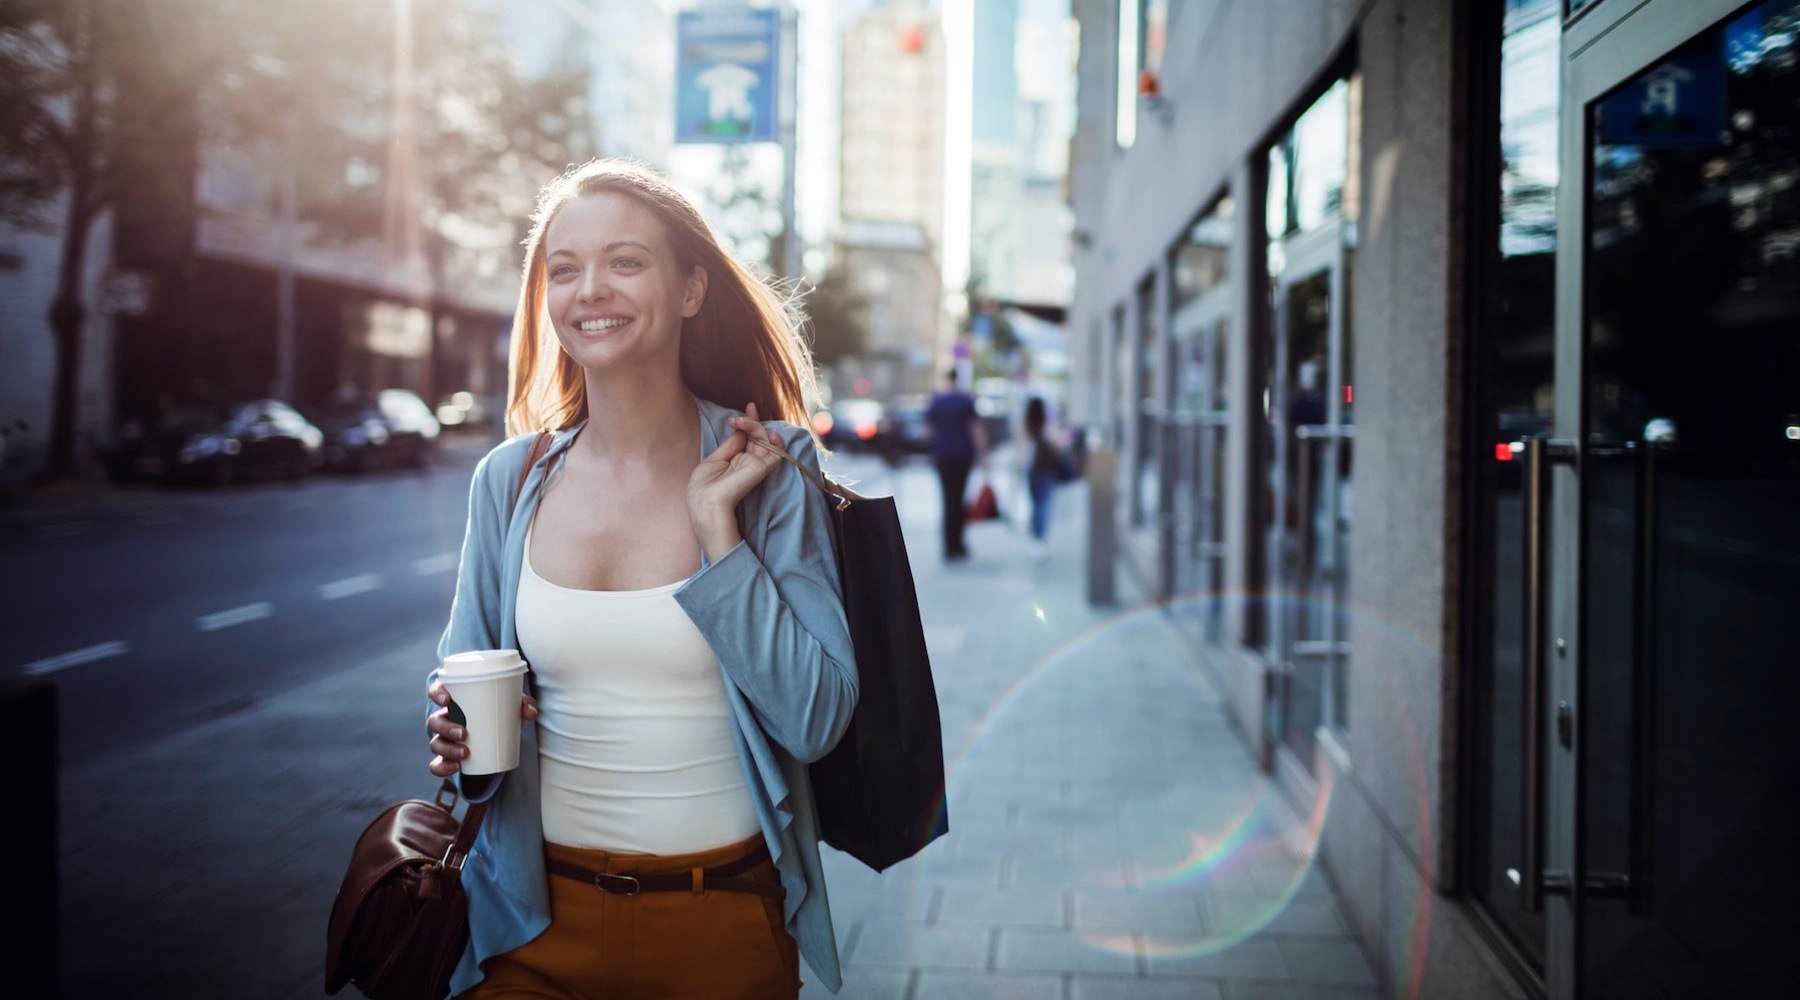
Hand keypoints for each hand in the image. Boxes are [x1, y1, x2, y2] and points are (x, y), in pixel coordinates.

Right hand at [427, 680, 538, 777]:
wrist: (499, 736)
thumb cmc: (500, 712)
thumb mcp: (511, 706)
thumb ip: (523, 704)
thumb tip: (530, 712)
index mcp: (455, 700)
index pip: (436, 691)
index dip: (437, 693)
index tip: (447, 700)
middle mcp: (445, 718)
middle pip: (434, 721)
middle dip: (445, 728)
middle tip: (464, 733)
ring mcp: (444, 739)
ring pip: (435, 743)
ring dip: (447, 749)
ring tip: (465, 752)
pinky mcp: (447, 758)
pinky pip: (436, 765)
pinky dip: (442, 768)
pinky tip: (455, 767)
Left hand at [687, 402, 784, 560]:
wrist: (705, 505)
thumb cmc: (702, 488)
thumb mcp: (713, 461)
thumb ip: (730, 446)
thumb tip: (740, 432)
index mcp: (734, 461)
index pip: (746, 438)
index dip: (749, 422)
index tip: (749, 407)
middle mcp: (747, 462)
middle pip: (756, 436)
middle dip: (753, 420)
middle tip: (748, 408)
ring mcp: (755, 465)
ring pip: (764, 440)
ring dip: (755, 425)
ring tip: (743, 419)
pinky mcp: (761, 469)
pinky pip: (775, 452)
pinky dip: (775, 441)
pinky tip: (768, 431)